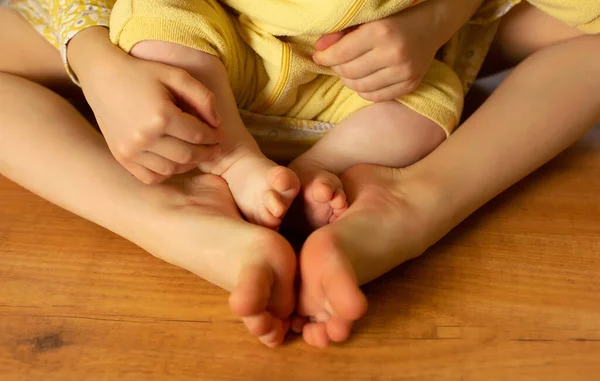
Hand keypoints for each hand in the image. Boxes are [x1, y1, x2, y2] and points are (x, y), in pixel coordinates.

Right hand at [68, 28, 221, 183]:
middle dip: (207, 153)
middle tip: (215, 149)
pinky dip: (166, 172)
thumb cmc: (143, 73)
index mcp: (162, 116)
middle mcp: (145, 137)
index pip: (199, 135)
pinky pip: (151, 177)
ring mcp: (131, 150)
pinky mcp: (122, 157)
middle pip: (188, 155)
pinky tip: (174, 161)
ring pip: (171, 169)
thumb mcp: (177, 75)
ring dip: (188, 164)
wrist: (102, 76)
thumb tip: (218, 123)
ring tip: (196, 154)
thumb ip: (203, 97)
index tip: (220, 135)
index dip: (214, 137)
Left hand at [313, 5, 441, 101]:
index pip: (341, 54)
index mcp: (381, 32)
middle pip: (349, 73)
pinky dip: (364, 90)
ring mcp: (404, 72)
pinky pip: (376, 97)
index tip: (319, 56)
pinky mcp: (411, 84)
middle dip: (337, 68)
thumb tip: (319, 50)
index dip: (324, 57)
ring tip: (349, 70)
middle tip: (337, 61)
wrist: (430, 24)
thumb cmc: (394, 18)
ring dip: (349, 80)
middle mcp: (394, 54)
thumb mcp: (367, 19)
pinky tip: (363, 79)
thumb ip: (341, 32)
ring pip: (360, 88)